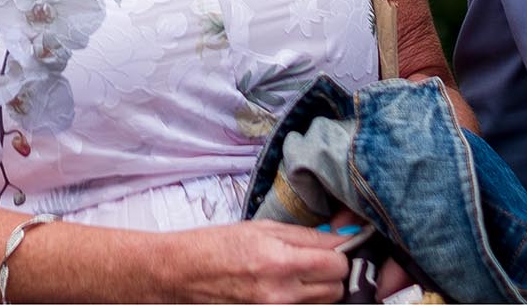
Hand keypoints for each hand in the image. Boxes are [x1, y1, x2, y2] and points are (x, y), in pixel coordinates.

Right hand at [159, 220, 349, 302]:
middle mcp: (282, 293)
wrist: (186, 272)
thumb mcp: (262, 228)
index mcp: (280, 261)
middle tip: (316, 258)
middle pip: (337, 287)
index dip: (340, 251)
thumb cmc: (217, 246)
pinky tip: (289, 286)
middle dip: (332, 271)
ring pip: (324, 302)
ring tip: (300, 272)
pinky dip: (304, 299)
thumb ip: (305, 235)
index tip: (335, 244)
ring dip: (321, 287)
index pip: (337, 262)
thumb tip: (340, 237)